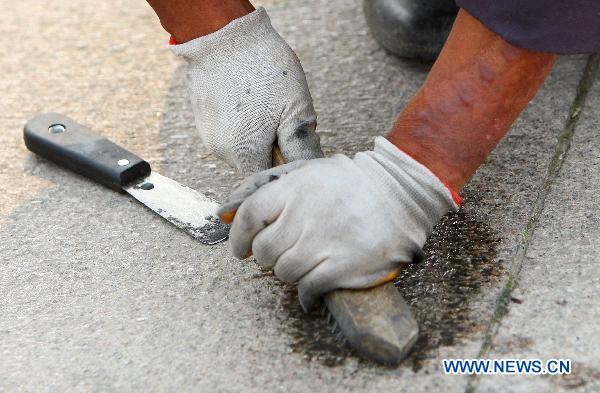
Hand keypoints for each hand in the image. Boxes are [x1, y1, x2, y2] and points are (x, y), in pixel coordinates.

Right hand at [170, 7, 322, 175]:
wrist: (223, 34)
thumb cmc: (263, 68)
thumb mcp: (295, 108)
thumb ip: (301, 148)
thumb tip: (308, 172)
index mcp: (245, 152)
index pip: (268, 181)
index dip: (284, 170)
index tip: (295, 152)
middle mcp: (221, 151)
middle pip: (255, 166)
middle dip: (273, 151)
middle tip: (283, 121)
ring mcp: (209, 136)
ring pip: (242, 150)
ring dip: (257, 137)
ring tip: (265, 107)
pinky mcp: (204, 121)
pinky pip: (229, 133)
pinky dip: (242, 124)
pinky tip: (250, 102)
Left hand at [218, 137, 458, 309]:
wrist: (401, 193)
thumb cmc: (350, 183)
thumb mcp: (307, 171)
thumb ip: (266, 186)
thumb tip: (226, 211)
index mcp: (295, 188)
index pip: (249, 216)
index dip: (237, 237)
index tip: (240, 249)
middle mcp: (306, 215)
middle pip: (264, 251)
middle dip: (265, 257)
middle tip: (277, 255)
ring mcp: (325, 242)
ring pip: (284, 272)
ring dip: (288, 272)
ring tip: (302, 264)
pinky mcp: (344, 266)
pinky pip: (308, 289)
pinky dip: (304, 294)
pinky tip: (311, 290)